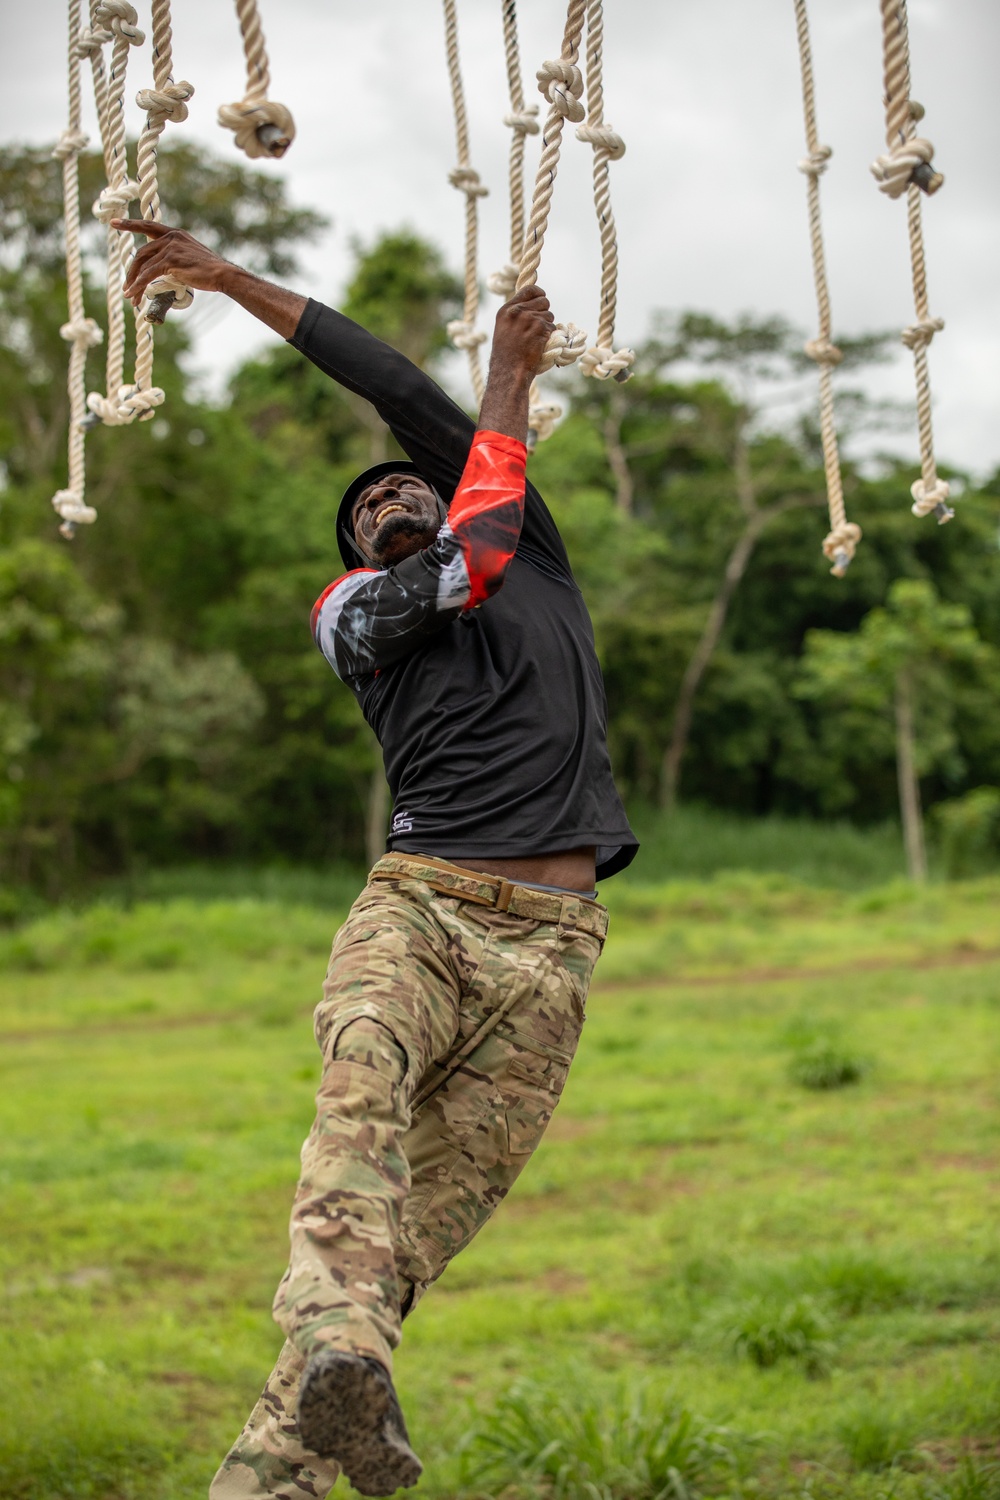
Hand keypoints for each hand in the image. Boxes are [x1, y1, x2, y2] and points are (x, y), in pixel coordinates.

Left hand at [111, 220, 232, 305]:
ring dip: (134, 283)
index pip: (148, 226)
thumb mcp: (189, 257)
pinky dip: (139, 286)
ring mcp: (169, 248)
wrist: (222, 274)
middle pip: (141, 253)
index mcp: (174, 234)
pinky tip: (134, 295)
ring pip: (143, 266)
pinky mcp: (170, 261)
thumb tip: (163, 269)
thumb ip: (174, 257)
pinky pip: (148, 275)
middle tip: (126, 286)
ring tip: (130, 297)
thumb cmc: (209, 271)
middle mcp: (170, 237)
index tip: (114, 223)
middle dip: (131, 271)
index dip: (130, 225)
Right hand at [490, 285, 555, 381]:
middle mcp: (517, 311)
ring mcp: (529, 319)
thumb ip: (516, 315)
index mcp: (506, 310)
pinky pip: (553, 327)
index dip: (539, 293)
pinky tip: (540, 345)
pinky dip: (550, 337)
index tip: (542, 297)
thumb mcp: (504, 329)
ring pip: (550, 315)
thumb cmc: (506, 356)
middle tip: (538, 326)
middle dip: (544, 312)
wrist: (509, 372)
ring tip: (535, 339)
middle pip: (543, 301)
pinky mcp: (541, 328)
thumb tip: (533, 305)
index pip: (529, 290)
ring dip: (547, 326)